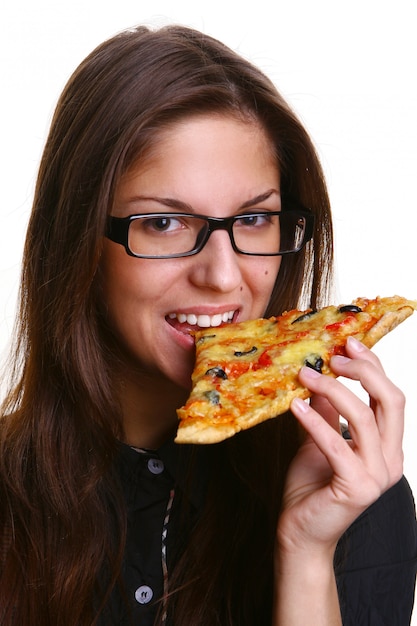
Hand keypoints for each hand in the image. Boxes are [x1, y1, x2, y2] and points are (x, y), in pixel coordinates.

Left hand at [278, 336, 404, 555]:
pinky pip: (336, 444)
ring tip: (305, 375)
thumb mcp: (319, 438)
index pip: (390, 396)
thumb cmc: (311, 486)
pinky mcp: (357, 488)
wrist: (300, 532)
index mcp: (387, 445)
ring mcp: (377, 476)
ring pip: (365, 418)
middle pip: (392, 401)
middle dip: (364, 371)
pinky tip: (295, 406)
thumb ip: (327, 411)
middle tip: (334, 355)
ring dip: (333, 390)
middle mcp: (390, 459)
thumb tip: (320, 374)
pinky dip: (315, 421)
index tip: (348, 342)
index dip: (372, 366)